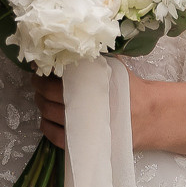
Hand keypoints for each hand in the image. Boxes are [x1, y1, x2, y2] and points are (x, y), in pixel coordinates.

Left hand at [33, 67, 155, 149]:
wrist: (148, 116)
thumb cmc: (131, 90)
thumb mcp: (116, 67)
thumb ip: (97, 57)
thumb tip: (79, 43)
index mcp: (92, 86)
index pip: (57, 80)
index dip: (43, 74)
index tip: (38, 68)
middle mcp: (86, 107)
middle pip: (49, 97)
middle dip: (39, 89)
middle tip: (37, 82)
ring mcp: (84, 127)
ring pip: (50, 116)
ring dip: (41, 106)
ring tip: (41, 98)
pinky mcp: (85, 143)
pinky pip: (57, 138)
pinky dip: (47, 128)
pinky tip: (46, 120)